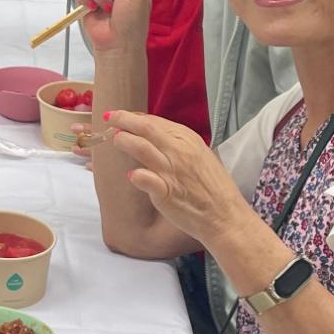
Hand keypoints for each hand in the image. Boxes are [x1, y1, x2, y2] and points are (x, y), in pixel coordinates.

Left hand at [99, 110, 254, 252]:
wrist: (225, 216)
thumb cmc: (213, 188)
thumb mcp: (199, 156)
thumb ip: (177, 145)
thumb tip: (152, 136)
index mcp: (188, 139)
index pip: (155, 121)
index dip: (134, 117)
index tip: (119, 116)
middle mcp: (179, 151)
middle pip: (145, 128)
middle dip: (122, 119)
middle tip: (107, 117)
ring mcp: (172, 171)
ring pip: (142, 147)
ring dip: (124, 141)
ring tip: (113, 140)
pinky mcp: (167, 192)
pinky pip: (146, 179)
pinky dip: (136, 175)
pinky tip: (130, 174)